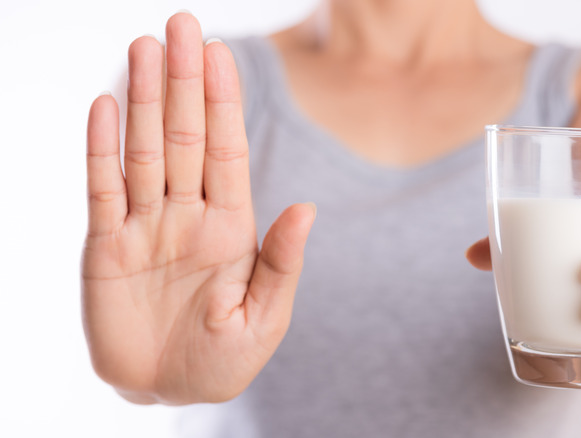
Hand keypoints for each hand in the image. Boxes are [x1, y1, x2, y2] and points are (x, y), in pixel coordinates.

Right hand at [82, 12, 314, 404]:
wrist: (171, 391)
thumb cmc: (224, 360)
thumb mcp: (264, 318)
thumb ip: (282, 262)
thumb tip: (307, 208)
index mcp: (231, 227)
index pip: (226, 150)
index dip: (223, 102)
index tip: (219, 55)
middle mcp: (187, 215)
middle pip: (185, 137)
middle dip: (185, 83)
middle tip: (180, 27)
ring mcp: (145, 227)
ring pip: (144, 151)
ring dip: (145, 101)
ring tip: (144, 49)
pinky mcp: (105, 248)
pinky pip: (102, 188)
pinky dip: (101, 149)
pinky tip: (106, 106)